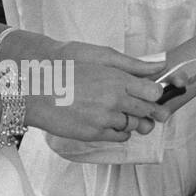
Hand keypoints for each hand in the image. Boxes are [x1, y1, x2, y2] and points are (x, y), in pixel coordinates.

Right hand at [26, 43, 170, 141]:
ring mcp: (104, 119)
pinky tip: (111, 121)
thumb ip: (133, 65)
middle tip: (143, 106)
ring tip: (122, 112)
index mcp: (118, 80)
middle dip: (149, 109)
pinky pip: (120, 136)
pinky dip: (120, 131)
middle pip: (147, 110)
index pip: (154, 92)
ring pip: (135, 125)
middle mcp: (114, 100)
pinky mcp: (93, 133)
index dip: (155, 94)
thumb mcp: (101, 59)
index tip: (150, 93)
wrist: (34, 91)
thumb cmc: (67, 69)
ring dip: (133, 120)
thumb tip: (161, 65)